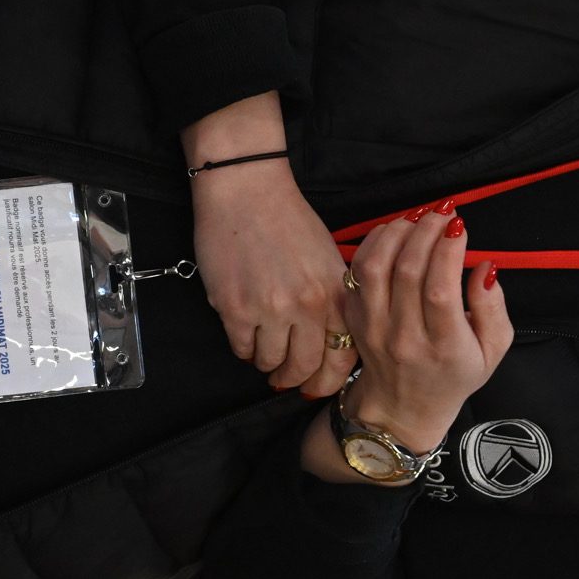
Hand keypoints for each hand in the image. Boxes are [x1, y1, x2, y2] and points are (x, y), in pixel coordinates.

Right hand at [190, 166, 356, 396]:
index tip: (318, 386)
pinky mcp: (236, 308)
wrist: (246, 192)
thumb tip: (330, 341)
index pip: (342, 358)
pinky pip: (241, 348)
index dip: (329, 380)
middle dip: (294, 379)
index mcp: (335, 294)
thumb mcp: (327, 259)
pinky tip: (245, 333)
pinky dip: (243, 347)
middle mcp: (308, 306)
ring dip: (266, 362)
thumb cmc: (288, 220)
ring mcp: (271, 310)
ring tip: (263, 351)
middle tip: (285, 377)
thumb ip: (334, 299)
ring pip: (270, 362)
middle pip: (304, 367)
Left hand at [305, 202, 511, 459]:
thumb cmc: (454, 375)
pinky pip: (357, 272)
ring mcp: (374, 328)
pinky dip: (374, 243)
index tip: (459, 226)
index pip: (440, 290)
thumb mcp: (493, 351)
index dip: (448, 250)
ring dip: (397, 233)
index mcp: (444, 347)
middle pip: (407, 272)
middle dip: (426, 231)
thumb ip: (493, 308)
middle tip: (442, 212)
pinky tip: (394, 231)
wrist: (403, 408)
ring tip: (417, 217)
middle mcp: (404, 338)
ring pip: (375, 267)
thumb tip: (485, 267)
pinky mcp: (355, 319)